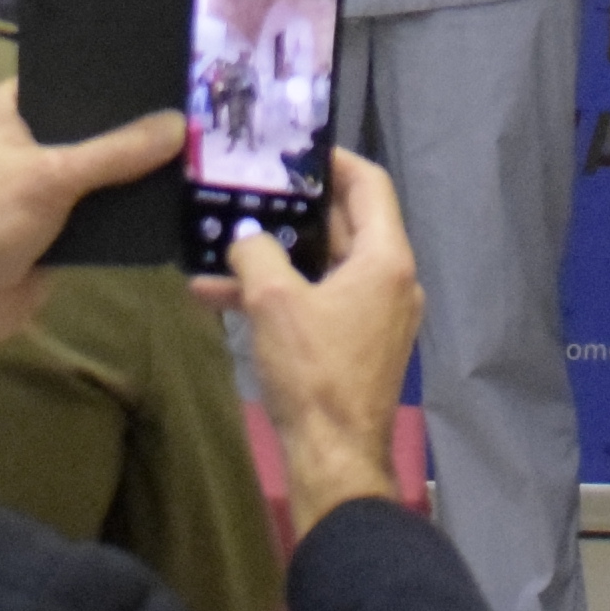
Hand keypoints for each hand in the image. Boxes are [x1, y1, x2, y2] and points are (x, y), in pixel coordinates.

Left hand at [0, 79, 186, 363]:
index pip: (65, 77)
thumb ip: (117, 151)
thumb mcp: (54, 176)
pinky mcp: (58, 223)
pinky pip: (101, 205)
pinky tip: (172, 193)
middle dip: (131, 124)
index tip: (161, 65)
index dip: (108, 73)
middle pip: (88, 124)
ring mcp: (42, 184)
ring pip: (98, 166)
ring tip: (192, 144)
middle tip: (190, 106)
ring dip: (133, 167)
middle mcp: (25, 140)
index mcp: (8, 111)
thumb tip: (180, 125)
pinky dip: (127, 205)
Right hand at [212, 148, 427, 537]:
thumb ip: (256, 254)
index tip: (292, 150)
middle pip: (344, 224)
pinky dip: (279, 296)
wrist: (334, 460)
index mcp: (386, 259)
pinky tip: (219, 297)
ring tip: (219, 245)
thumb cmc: (313, 373)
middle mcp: (391, 281)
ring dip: (275, 257)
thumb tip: (244, 238)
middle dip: (292, 209)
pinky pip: (317, 302)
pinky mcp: (355, 345)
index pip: (369, 184)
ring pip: (323, 267)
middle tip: (248, 190)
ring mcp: (375, 316)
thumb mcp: (274, 303)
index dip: (333, 160)